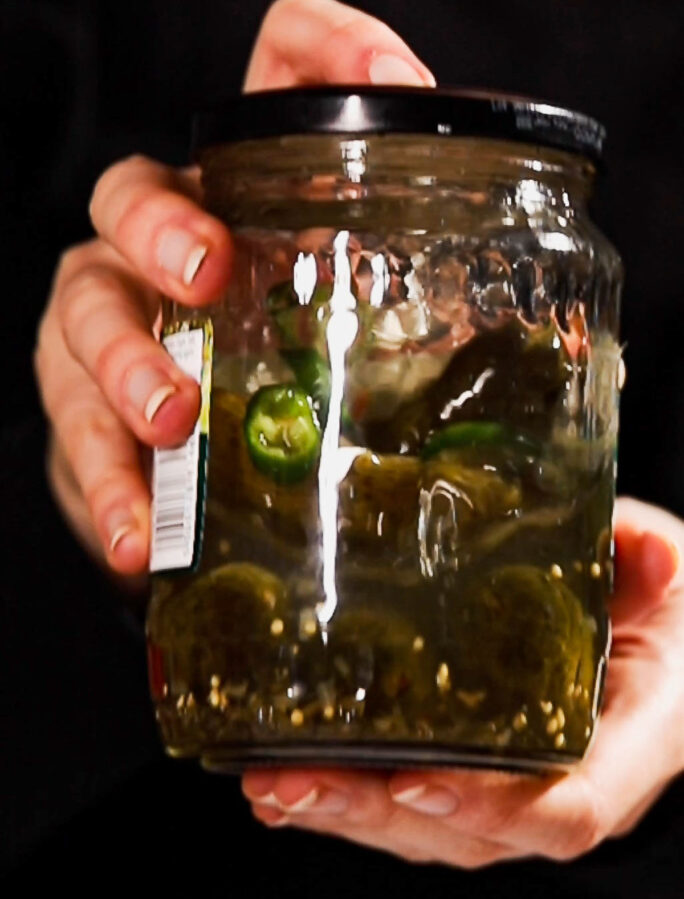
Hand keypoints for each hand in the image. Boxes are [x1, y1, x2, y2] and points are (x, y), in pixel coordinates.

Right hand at [33, 0, 433, 574]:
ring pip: (81, 314)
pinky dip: (109, 489)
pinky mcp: (84, 419)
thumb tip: (540, 333)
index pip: (272, 86)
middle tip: (207, 273)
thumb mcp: (371, 357)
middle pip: (131, 193)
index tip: (389, 86)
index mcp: (248, 209)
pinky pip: (74, 438)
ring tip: (170, 423)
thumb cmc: (305, 411)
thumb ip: (422, 322)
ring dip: (123, 366)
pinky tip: (142, 537)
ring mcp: (114, 332)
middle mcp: (165, 254)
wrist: (222, 506)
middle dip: (161, 225)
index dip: (323, 54)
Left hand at [243, 497, 683, 865]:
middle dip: (373, 810)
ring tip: (269, 784)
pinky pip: (404, 812)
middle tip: (294, 779)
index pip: (566, 810)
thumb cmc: (663, 625)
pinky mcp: (470, 785)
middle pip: (465, 831)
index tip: (419, 783)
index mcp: (623, 751)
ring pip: (422, 831)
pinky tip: (279, 786)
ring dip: (341, 812)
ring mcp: (509, 799)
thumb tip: (647, 550)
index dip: (492, 808)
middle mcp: (559, 791)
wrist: (659, 658)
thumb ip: (646, 571)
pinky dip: (341, 803)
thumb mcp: (665, 591)